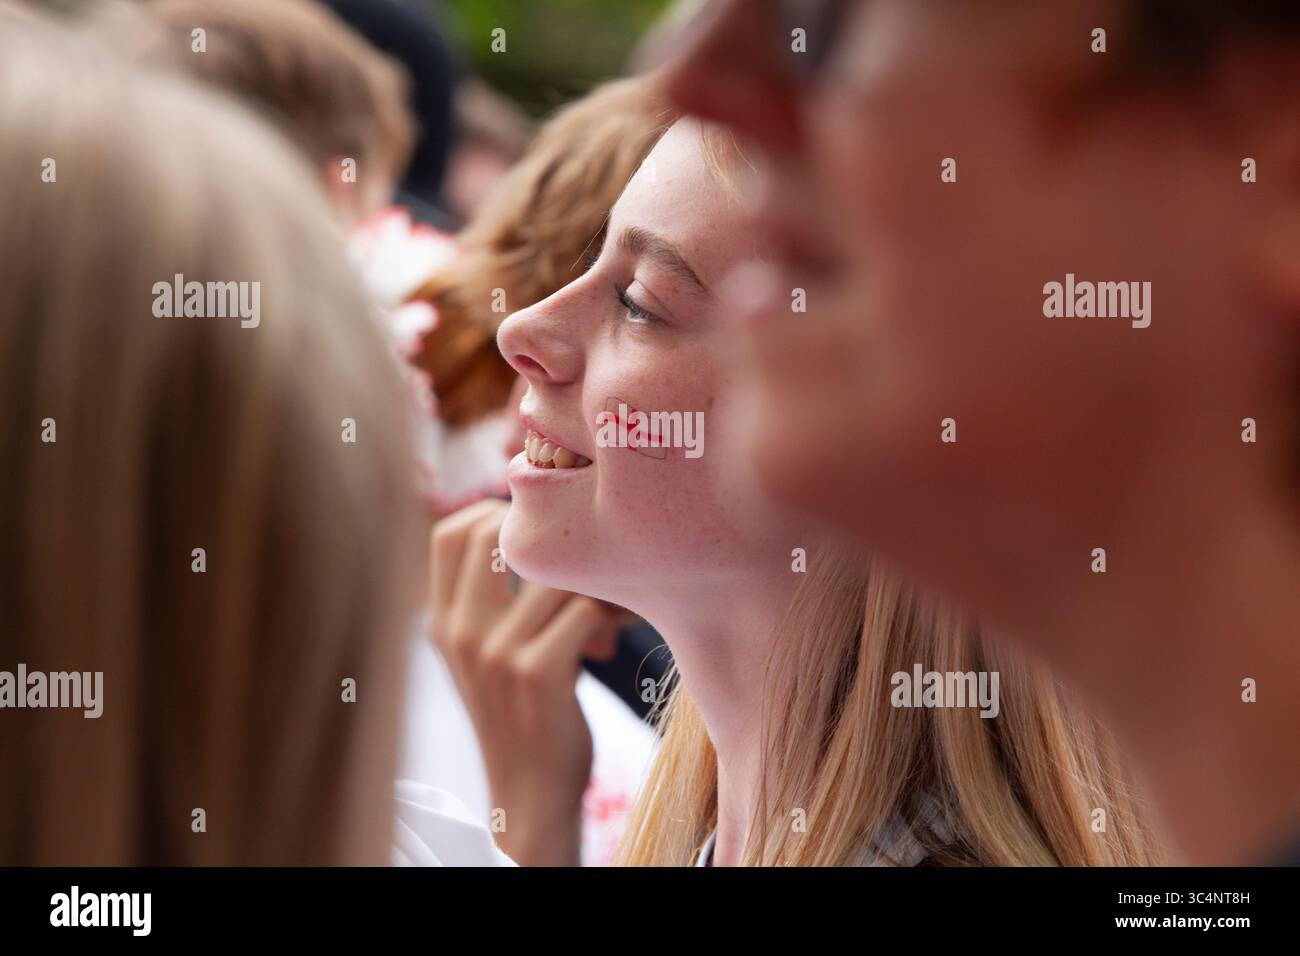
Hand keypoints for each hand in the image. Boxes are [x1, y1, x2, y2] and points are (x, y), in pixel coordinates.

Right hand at [429, 499, 617, 865]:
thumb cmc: (521, 711)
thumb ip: (492, 600)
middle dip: (550, 546)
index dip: (496, 518)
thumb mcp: (484, 653)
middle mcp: (460, 632)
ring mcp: (496, 653)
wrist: (529, 791)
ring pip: (555, 574)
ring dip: (591, 586)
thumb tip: (540, 529)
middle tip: (577, 574)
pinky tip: (605, 644)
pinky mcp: (538, 675)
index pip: (450, 532)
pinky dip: (608, 618)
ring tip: (602, 617)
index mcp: (442, 622)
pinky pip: (585, 609)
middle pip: (497, 536)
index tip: (536, 544)